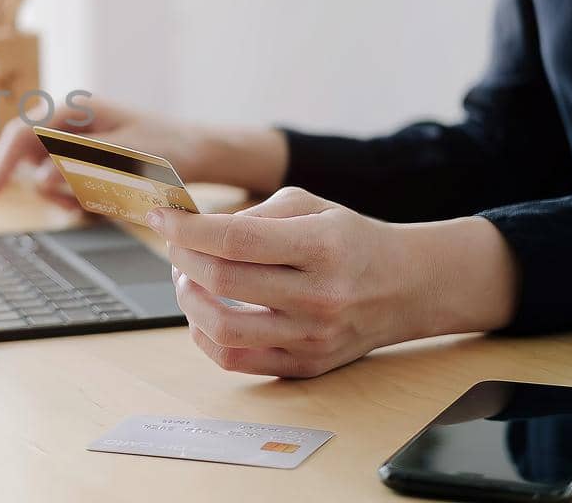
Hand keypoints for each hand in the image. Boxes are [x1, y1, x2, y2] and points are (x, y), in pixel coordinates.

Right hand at [0, 99, 287, 205]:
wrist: (200, 152)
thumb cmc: (171, 147)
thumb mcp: (129, 156)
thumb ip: (82, 165)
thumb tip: (44, 178)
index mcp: (75, 110)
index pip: (21, 133)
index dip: (1, 163)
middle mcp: (69, 124)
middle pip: (28, 158)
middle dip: (47, 186)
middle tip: (78, 205)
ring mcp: (75, 143)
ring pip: (44, 176)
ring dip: (64, 195)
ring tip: (101, 202)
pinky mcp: (84, 161)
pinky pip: (63, 185)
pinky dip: (76, 198)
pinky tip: (104, 202)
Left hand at [147, 187, 517, 377]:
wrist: (410, 286)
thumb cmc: (352, 240)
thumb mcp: (311, 205)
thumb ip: (253, 212)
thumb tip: (195, 227)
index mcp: (322, 246)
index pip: (236, 239)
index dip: (187, 229)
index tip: (161, 217)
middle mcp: (320, 295)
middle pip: (223, 280)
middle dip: (182, 258)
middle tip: (175, 245)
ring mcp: (313, 337)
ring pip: (222, 327)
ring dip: (187, 299)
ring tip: (187, 279)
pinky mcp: (306, 365)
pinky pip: (235, 361)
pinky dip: (204, 335)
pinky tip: (203, 312)